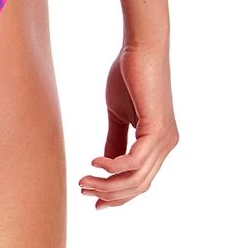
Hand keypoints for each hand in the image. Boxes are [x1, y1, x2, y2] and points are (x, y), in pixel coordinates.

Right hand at [79, 44, 178, 209]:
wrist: (140, 47)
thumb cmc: (129, 74)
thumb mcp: (118, 115)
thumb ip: (115, 140)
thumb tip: (106, 164)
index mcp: (159, 143)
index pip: (141, 181)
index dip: (118, 195)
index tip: (93, 200)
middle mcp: (166, 144)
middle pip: (138, 185)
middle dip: (109, 193)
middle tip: (83, 189)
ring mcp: (164, 139)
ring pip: (135, 178)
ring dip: (106, 184)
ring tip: (84, 180)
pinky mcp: (156, 129)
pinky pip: (133, 162)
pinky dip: (112, 167)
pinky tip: (95, 162)